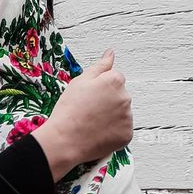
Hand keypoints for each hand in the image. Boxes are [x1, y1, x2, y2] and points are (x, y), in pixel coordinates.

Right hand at [32, 49, 133, 179]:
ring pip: (121, 113)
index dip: (100, 87)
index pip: (115, 78)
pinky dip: (113, 132)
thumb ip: (100, 66)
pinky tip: (98, 133)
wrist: (64, 140)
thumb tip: (110, 53)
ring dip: (111, 116)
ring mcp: (128, 117)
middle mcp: (125, 97)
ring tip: (92, 123)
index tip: (89, 97)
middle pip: (119, 95)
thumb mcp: (80, 81)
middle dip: (107, 101)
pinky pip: (122, 130)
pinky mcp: (127, 134)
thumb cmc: (69, 110)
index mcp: (115, 81)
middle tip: (88, 110)